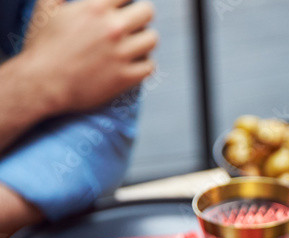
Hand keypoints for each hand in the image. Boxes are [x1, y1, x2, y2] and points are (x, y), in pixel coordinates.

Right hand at [20, 0, 157, 114]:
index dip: (126, 1)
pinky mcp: (126, 77)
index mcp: (95, 8)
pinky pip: (150, 66)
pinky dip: (143, 64)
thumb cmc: (42, 46)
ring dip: (143, 41)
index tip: (123, 7)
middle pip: (147, 12)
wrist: (41, 84)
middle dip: (140, 16)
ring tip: (132, 45)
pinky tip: (132, 64)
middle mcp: (112, 28)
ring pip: (152, 39)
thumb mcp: (46, 8)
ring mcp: (121, 54)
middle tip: (132, 25)